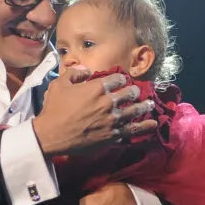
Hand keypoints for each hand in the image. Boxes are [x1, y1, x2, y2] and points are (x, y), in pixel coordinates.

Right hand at [33, 69, 156, 156]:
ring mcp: (112, 120)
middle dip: (134, 91)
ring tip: (150, 104)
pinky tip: (152, 124)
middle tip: (137, 91)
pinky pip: (132, 130)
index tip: (122, 80)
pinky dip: (144, 127)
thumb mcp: (59, 85)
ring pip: (134, 111)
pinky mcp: (113, 135)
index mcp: (96, 88)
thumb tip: (85, 69)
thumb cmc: (54, 109)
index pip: (117, 79)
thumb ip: (74, 74)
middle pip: (129, 93)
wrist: (51, 135)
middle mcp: (108, 102)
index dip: (121, 78)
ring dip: (144, 106)